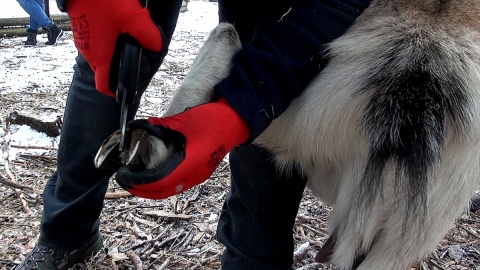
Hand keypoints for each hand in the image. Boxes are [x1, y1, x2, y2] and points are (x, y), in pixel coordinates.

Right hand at [66, 0, 162, 95]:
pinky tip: (117, 27)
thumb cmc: (103, 1)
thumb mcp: (133, 18)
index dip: (114, 92)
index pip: (103, 86)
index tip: (123, 90)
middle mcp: (88, 52)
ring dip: (112, 53)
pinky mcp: (80, 28)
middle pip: (104, 70)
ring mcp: (82, 40)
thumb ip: (149, 36)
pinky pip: (94, 42)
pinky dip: (105, 41)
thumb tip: (157, 47)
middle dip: (118, 68)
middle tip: (134, 58)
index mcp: (100, 56)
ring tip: (128, 40)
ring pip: (99, 55)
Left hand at [116, 98, 249, 198]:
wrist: (234, 122)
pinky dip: (162, 183)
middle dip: (140, 189)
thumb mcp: (180, 121)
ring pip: (169, 190)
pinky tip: (154, 173)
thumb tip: (136, 128)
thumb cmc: (210, 120)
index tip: (124, 175)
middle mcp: (193, 175)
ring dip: (151, 188)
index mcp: (188, 164)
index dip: (138, 182)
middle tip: (125, 178)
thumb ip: (158, 127)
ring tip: (137, 177)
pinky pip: (177, 184)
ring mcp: (198, 176)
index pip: (158, 182)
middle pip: (162, 192)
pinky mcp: (200, 172)